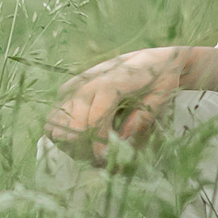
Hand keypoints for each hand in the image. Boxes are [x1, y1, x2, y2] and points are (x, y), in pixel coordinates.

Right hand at [44, 45, 217, 166]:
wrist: (155, 59)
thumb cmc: (161, 79)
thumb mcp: (161, 98)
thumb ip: (142, 118)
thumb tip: (122, 140)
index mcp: (113, 80)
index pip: (95, 116)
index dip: (96, 140)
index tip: (104, 157)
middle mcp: (90, 80)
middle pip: (71, 121)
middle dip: (83, 145)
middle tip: (100, 157)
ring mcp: (77, 83)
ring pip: (58, 119)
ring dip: (71, 140)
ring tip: (89, 149)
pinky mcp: (71, 88)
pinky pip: (55, 114)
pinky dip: (63, 130)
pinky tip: (80, 138)